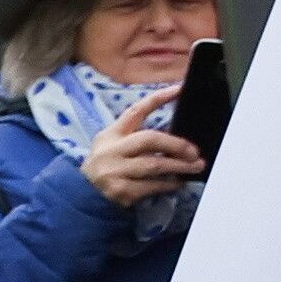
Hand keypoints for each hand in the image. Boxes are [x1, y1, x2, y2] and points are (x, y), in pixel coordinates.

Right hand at [81, 93, 206, 206]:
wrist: (84, 192)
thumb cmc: (110, 164)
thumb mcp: (116, 144)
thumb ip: (139, 137)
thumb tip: (178, 138)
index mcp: (112, 133)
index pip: (137, 110)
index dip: (159, 98)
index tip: (180, 89)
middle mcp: (111, 150)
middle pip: (149, 139)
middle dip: (176, 144)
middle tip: (194, 151)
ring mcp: (114, 171)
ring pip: (154, 165)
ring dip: (179, 166)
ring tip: (196, 166)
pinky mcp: (120, 190)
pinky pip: (151, 186)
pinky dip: (168, 184)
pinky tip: (177, 183)